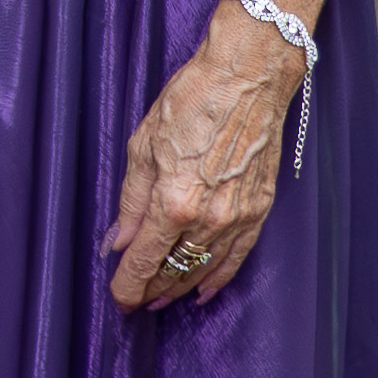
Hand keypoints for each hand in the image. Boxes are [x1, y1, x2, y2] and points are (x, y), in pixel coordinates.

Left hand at [103, 5, 305, 311]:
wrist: (246, 79)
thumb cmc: (191, 101)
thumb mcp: (143, 145)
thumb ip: (131, 200)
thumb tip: (119, 241)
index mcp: (172, 202)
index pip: (144, 261)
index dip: (128, 285)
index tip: (119, 299)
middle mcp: (206, 219)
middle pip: (174, 272)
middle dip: (151, 289)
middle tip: (136, 298)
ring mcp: (237, 219)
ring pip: (204, 271)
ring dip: (181, 287)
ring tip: (163, 298)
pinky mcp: (259, 212)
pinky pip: (237, 259)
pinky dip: (219, 278)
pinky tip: (205, 290)